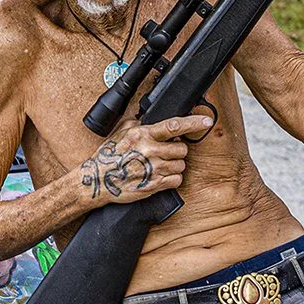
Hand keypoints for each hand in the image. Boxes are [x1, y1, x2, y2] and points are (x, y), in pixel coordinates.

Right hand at [79, 115, 213, 202]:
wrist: (96, 181)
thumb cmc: (107, 157)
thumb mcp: (119, 133)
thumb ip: (137, 124)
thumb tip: (148, 118)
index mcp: (143, 135)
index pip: (174, 126)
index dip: (193, 123)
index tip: (206, 121)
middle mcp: (150, 151)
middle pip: (182, 149)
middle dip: (176, 151)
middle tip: (164, 153)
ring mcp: (153, 169)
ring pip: (181, 165)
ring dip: (174, 165)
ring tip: (158, 166)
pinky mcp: (154, 185)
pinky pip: (177, 180)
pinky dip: (172, 179)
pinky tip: (160, 177)